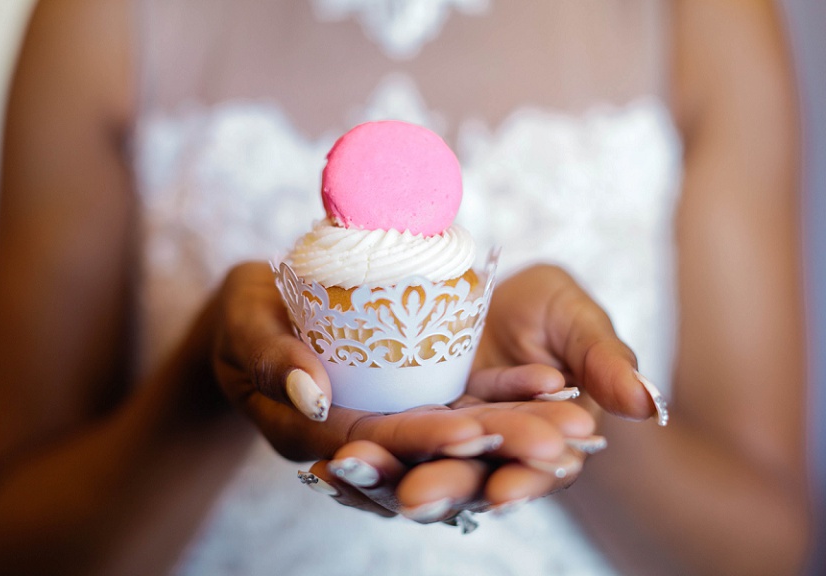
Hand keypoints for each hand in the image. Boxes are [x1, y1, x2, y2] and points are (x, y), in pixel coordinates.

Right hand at [211, 262, 589, 465]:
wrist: (263, 312)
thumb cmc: (244, 313)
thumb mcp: (243, 323)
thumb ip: (270, 356)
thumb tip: (315, 395)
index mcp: (312, 433)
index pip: (373, 445)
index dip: (421, 441)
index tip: (472, 429)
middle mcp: (361, 439)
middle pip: (430, 453)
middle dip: (493, 450)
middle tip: (554, 443)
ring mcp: (392, 420)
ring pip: (458, 439)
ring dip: (517, 433)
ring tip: (574, 422)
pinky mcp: (415, 400)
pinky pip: (467, 406)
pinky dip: (510, 398)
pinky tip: (556, 383)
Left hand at [302, 264, 664, 524]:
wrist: (483, 292)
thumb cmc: (545, 311)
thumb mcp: (576, 323)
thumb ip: (606, 360)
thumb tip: (649, 405)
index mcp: (539, 440)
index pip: (534, 467)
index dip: (522, 478)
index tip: (506, 487)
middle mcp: (487, 455)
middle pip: (466, 480)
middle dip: (445, 488)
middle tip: (418, 494)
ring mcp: (439, 447)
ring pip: (413, 474)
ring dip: (385, 481)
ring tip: (356, 472)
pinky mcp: (399, 430)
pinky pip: (376, 452)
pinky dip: (355, 465)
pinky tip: (326, 466)